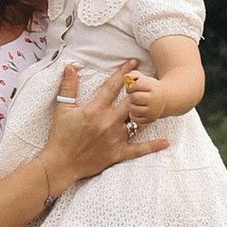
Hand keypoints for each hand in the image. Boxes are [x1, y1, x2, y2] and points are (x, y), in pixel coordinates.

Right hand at [41, 65, 144, 196]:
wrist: (61, 163)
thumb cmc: (61, 136)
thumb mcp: (62, 109)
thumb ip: (68, 87)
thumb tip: (70, 67)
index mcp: (95, 109)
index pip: (113, 86)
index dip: (124, 73)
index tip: (133, 62)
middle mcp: (108, 122)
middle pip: (131, 102)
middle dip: (140, 90)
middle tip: (149, 81)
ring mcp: (115, 138)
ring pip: (138, 122)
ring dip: (146, 113)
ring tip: (156, 104)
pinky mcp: (118, 153)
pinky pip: (139, 149)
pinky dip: (153, 146)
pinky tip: (165, 141)